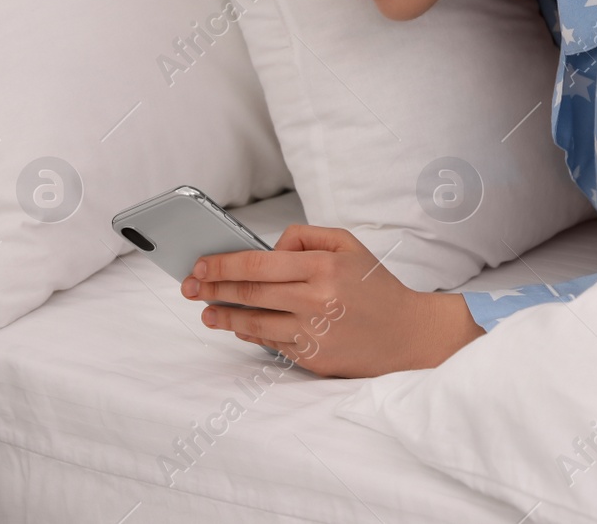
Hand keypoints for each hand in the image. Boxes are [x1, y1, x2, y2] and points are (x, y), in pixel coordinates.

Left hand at [181, 223, 483, 376]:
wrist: (406, 333)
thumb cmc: (375, 286)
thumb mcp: (348, 245)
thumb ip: (306, 237)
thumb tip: (269, 248)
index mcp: (323, 267)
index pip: (258, 264)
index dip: (222, 264)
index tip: (200, 264)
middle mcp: (316, 300)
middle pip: (249, 293)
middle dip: (212, 288)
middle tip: (190, 285)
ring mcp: (313, 333)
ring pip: (253, 324)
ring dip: (222, 316)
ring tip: (206, 311)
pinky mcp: (312, 358)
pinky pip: (270, 344)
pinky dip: (250, 334)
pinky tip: (237, 327)